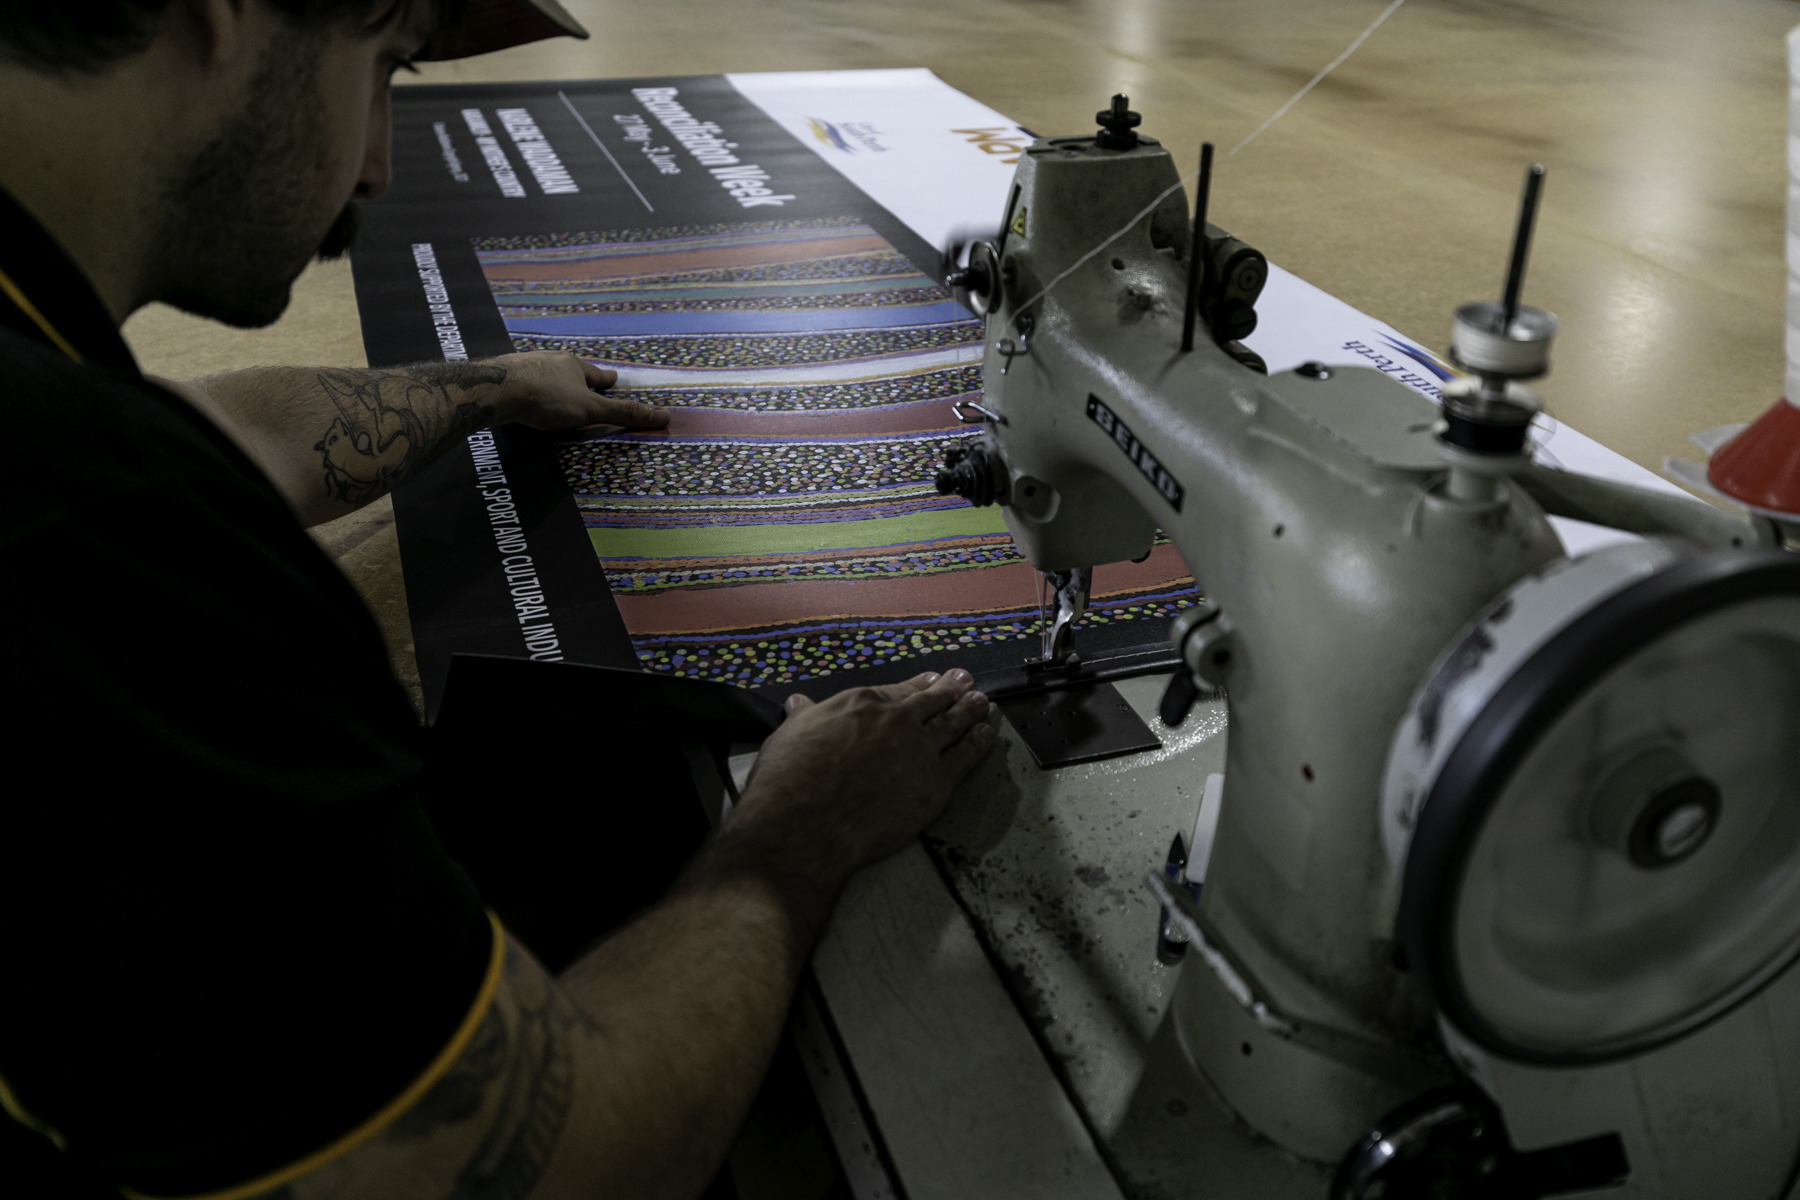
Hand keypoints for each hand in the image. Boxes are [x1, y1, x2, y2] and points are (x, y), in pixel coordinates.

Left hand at [491, 350, 669, 431]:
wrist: (496, 390)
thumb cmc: (547, 398)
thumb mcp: (589, 410)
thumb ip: (622, 414)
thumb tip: (664, 416)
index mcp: (573, 365)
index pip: (596, 374)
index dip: (606, 380)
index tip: (613, 379)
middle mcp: (550, 360)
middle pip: (570, 372)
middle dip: (578, 381)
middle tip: (585, 390)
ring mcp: (526, 367)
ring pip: (546, 375)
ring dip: (553, 384)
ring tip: (556, 396)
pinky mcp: (505, 377)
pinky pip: (525, 384)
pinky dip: (531, 391)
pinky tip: (527, 400)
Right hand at [726, 670, 996, 898]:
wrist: (803, 825)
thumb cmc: (788, 782)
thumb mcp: (787, 736)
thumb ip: (803, 717)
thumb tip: (798, 703)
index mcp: (861, 704)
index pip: (899, 691)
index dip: (919, 686)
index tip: (932, 680)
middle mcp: (896, 721)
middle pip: (933, 702)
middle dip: (952, 690)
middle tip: (966, 681)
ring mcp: (919, 751)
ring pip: (953, 724)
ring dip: (971, 711)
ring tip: (983, 703)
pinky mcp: (934, 785)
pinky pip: (964, 759)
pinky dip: (978, 744)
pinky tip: (986, 736)